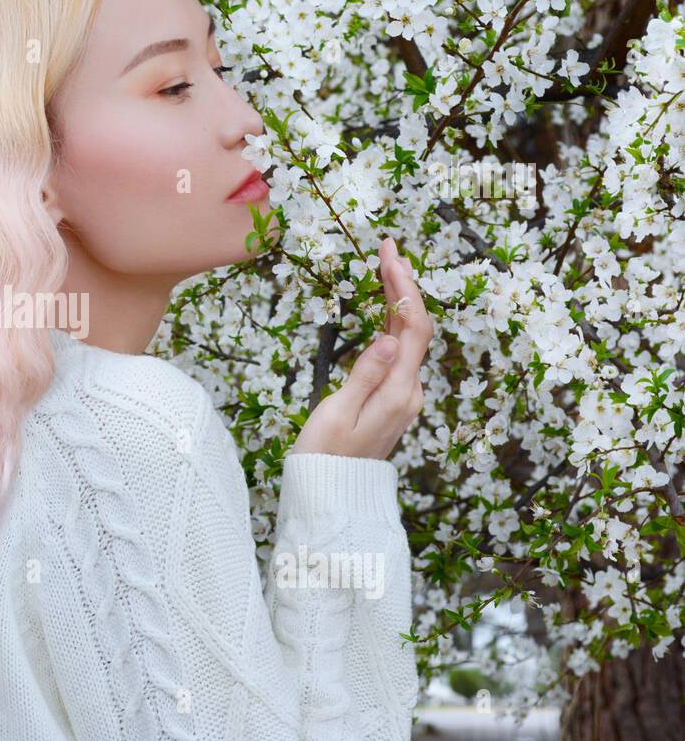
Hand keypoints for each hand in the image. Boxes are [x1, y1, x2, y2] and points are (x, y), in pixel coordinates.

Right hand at [290, 236, 432, 460]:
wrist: (331, 493)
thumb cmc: (325, 455)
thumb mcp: (338, 413)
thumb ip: (364, 374)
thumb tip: (388, 337)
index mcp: (399, 392)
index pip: (413, 327)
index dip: (405, 287)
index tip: (389, 254)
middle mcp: (410, 391)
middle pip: (416, 327)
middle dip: (404, 284)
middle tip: (388, 247)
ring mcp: (404, 395)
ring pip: (409, 337)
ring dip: (399, 299)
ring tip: (387, 264)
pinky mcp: (394, 399)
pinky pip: (400, 351)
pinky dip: (394, 321)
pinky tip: (385, 305)